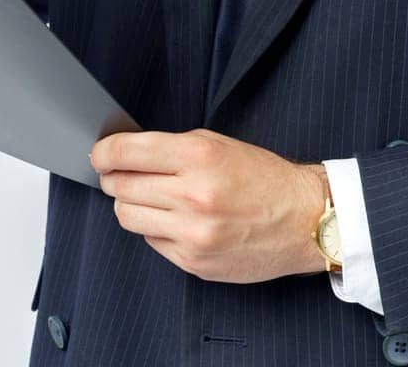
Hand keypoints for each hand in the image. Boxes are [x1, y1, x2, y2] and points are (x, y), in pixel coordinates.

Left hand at [89, 128, 327, 282]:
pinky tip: (178, 221)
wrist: (307, 221)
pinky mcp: (195, 261)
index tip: (99, 155)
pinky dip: (157, 229)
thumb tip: (123, 154)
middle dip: (115, 178)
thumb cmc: (264, 179)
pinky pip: (151, 241)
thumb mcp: (217, 145)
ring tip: (153, 199)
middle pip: (119, 186)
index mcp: (197, 158)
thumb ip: (168, 149)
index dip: (102, 153)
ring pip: (126, 216)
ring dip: (131, 205)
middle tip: (124, 176)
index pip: (123, 153)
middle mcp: (193, 196)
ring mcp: (193, 233)